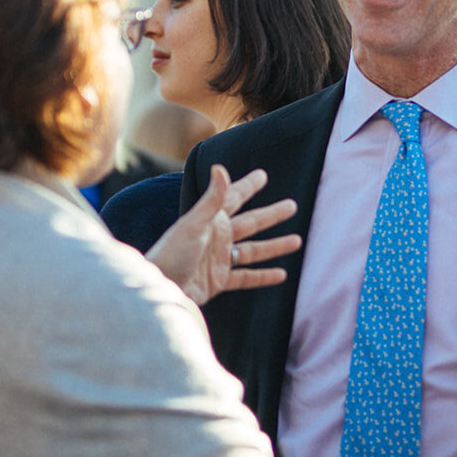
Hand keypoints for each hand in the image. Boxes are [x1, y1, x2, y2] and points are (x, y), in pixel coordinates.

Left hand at [146, 165, 301, 304]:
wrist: (160, 288)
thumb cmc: (172, 253)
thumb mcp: (194, 224)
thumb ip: (212, 199)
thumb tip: (221, 168)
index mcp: (210, 220)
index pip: (234, 197)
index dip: (248, 186)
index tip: (262, 175)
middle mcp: (217, 237)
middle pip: (251, 223)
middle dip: (271, 215)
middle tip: (292, 206)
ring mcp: (218, 259)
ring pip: (253, 251)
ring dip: (274, 246)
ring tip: (297, 241)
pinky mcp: (218, 281)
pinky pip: (246, 277)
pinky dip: (263, 276)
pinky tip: (281, 275)